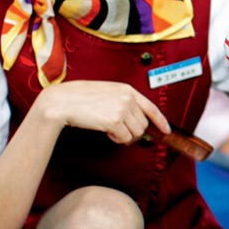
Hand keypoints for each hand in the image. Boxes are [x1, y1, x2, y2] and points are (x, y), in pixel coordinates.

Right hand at [37, 81, 169, 143]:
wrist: (62, 102)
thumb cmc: (79, 98)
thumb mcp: (106, 93)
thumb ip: (123, 102)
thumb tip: (137, 120)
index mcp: (127, 89)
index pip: (151, 107)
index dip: (161, 121)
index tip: (166, 130)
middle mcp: (128, 98)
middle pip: (143, 124)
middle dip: (132, 130)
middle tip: (116, 129)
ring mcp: (122, 109)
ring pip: (136, 133)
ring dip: (124, 135)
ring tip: (109, 128)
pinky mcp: (114, 121)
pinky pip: (125, 138)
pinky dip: (116, 139)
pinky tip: (105, 131)